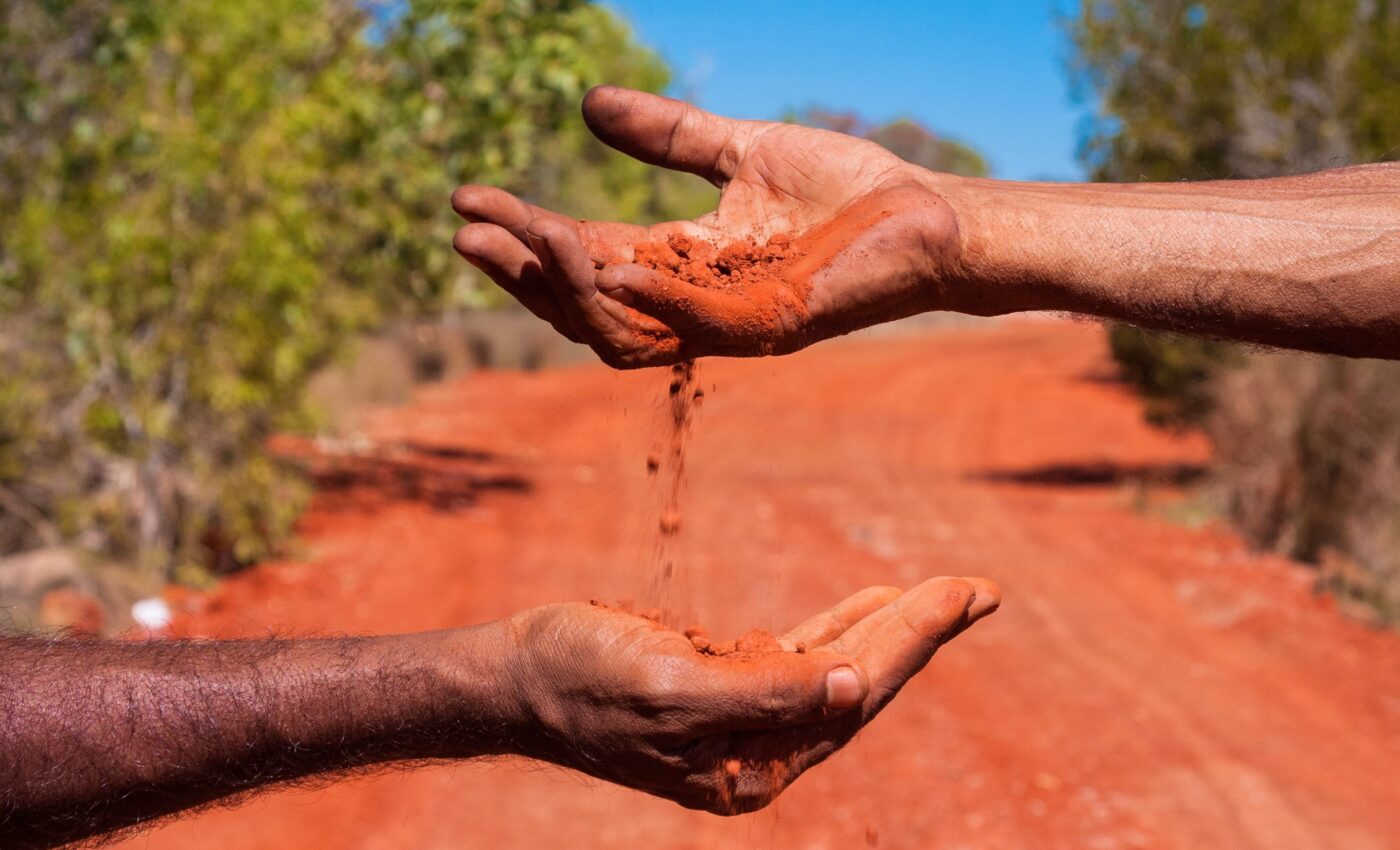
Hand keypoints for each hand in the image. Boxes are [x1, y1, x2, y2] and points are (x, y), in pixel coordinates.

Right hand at [451, 87, 969, 367]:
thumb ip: (667, 137)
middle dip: (522, 272)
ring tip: (529, 235)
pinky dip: (651, 300)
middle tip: (467, 231)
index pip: (581, 258)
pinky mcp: (774, 326)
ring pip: (623, 331)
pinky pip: (697, 327)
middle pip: (584, 306)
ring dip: (570, 289)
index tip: (465, 197)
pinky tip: (608, 262)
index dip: (522, 234)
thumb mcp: (737, 150)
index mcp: (679, 264)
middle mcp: (692, 304)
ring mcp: (729, 323)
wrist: (929, 212)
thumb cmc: (845, 190)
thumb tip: (587, 104)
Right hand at [501, 576, 999, 813]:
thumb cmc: (581, 680)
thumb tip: (854, 689)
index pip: (854, 696)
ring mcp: (742, 720)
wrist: (516, 675)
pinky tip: (871, 603)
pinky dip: (838, 627)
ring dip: (890, 628)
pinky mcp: (722, 687)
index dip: (912, 641)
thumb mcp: (671, 688)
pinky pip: (798, 656)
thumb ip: (765, 694)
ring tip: (947, 594)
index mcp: (753, 765)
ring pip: (836, 669)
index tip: (962, 593)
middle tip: (980, 589)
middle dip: (920, 633)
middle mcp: (758, 751)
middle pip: (859, 686)